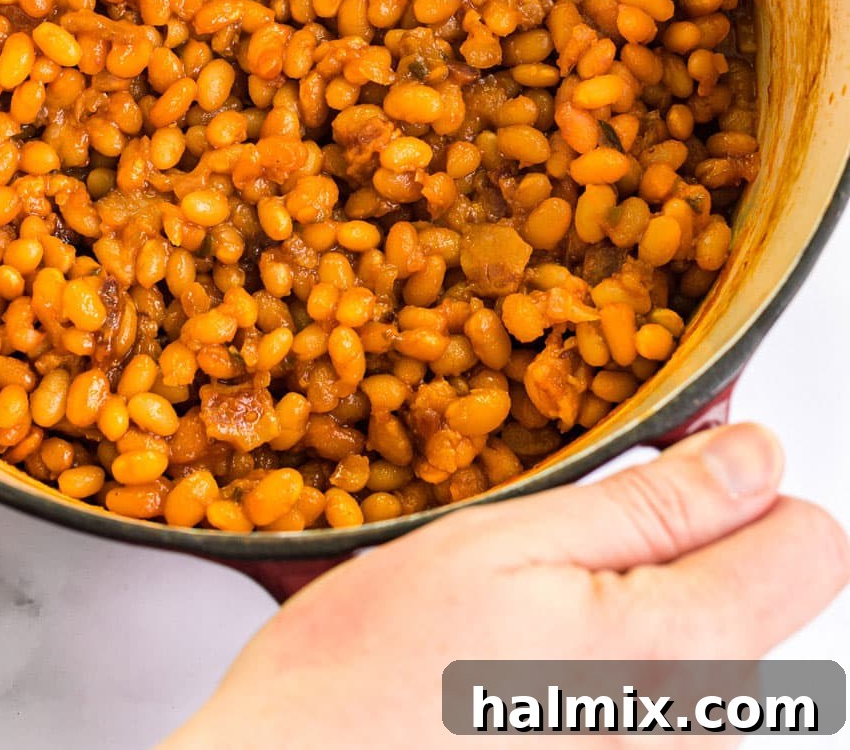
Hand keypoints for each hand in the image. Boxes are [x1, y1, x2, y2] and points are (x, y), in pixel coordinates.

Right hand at [162, 425, 848, 749]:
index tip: (662, 466)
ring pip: (705, 645)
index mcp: (685, 651)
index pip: (814, 541)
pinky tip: (516, 662)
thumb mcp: (508, 541)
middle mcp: (698, 730)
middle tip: (557, 536)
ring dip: (634, 601)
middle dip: (680, 539)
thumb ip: (654, 504)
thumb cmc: (374, 672)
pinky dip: (603, 659)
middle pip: (760, 593)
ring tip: (521, 606)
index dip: (740, 481)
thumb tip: (757, 457)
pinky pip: (655, 700)